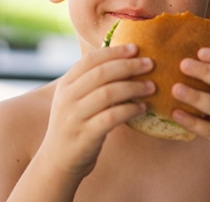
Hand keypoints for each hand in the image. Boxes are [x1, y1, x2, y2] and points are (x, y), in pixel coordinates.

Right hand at [40, 44, 154, 178]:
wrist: (58, 161)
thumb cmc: (75, 125)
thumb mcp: (75, 99)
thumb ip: (91, 82)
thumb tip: (123, 60)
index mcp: (66, 84)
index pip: (90, 60)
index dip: (114, 52)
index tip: (135, 48)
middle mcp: (67, 98)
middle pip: (101, 74)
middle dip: (128, 66)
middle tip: (150, 64)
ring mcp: (75, 116)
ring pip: (108, 93)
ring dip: (133, 87)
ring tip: (151, 86)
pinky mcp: (85, 135)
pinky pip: (112, 117)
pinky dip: (130, 110)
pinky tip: (142, 108)